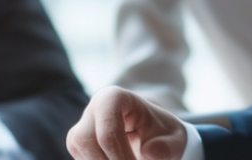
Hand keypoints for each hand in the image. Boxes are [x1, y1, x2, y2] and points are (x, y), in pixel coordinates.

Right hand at [67, 86, 187, 159]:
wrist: (152, 135)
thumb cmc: (162, 134)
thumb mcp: (174, 139)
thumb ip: (167, 146)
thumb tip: (149, 152)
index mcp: (114, 98)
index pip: (108, 133)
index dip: (121, 158)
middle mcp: (93, 108)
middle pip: (87, 142)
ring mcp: (82, 126)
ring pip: (80, 151)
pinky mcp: (77, 144)